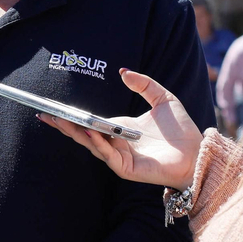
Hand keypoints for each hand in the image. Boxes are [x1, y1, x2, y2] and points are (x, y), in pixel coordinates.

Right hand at [39, 68, 202, 188]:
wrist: (198, 152)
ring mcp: (119, 157)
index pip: (89, 122)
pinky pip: (108, 155)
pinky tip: (89, 131)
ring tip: (60, 120)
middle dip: (64, 125)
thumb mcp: (163, 98)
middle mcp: (115, 144)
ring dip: (75, 133)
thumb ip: (144, 84)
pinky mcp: (127, 169)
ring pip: (91, 144)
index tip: (51, 108)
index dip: (71, 116)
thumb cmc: (182, 130)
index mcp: (120, 129)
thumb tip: (123, 72)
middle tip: (45, 114)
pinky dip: (97, 143)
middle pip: (83, 134)